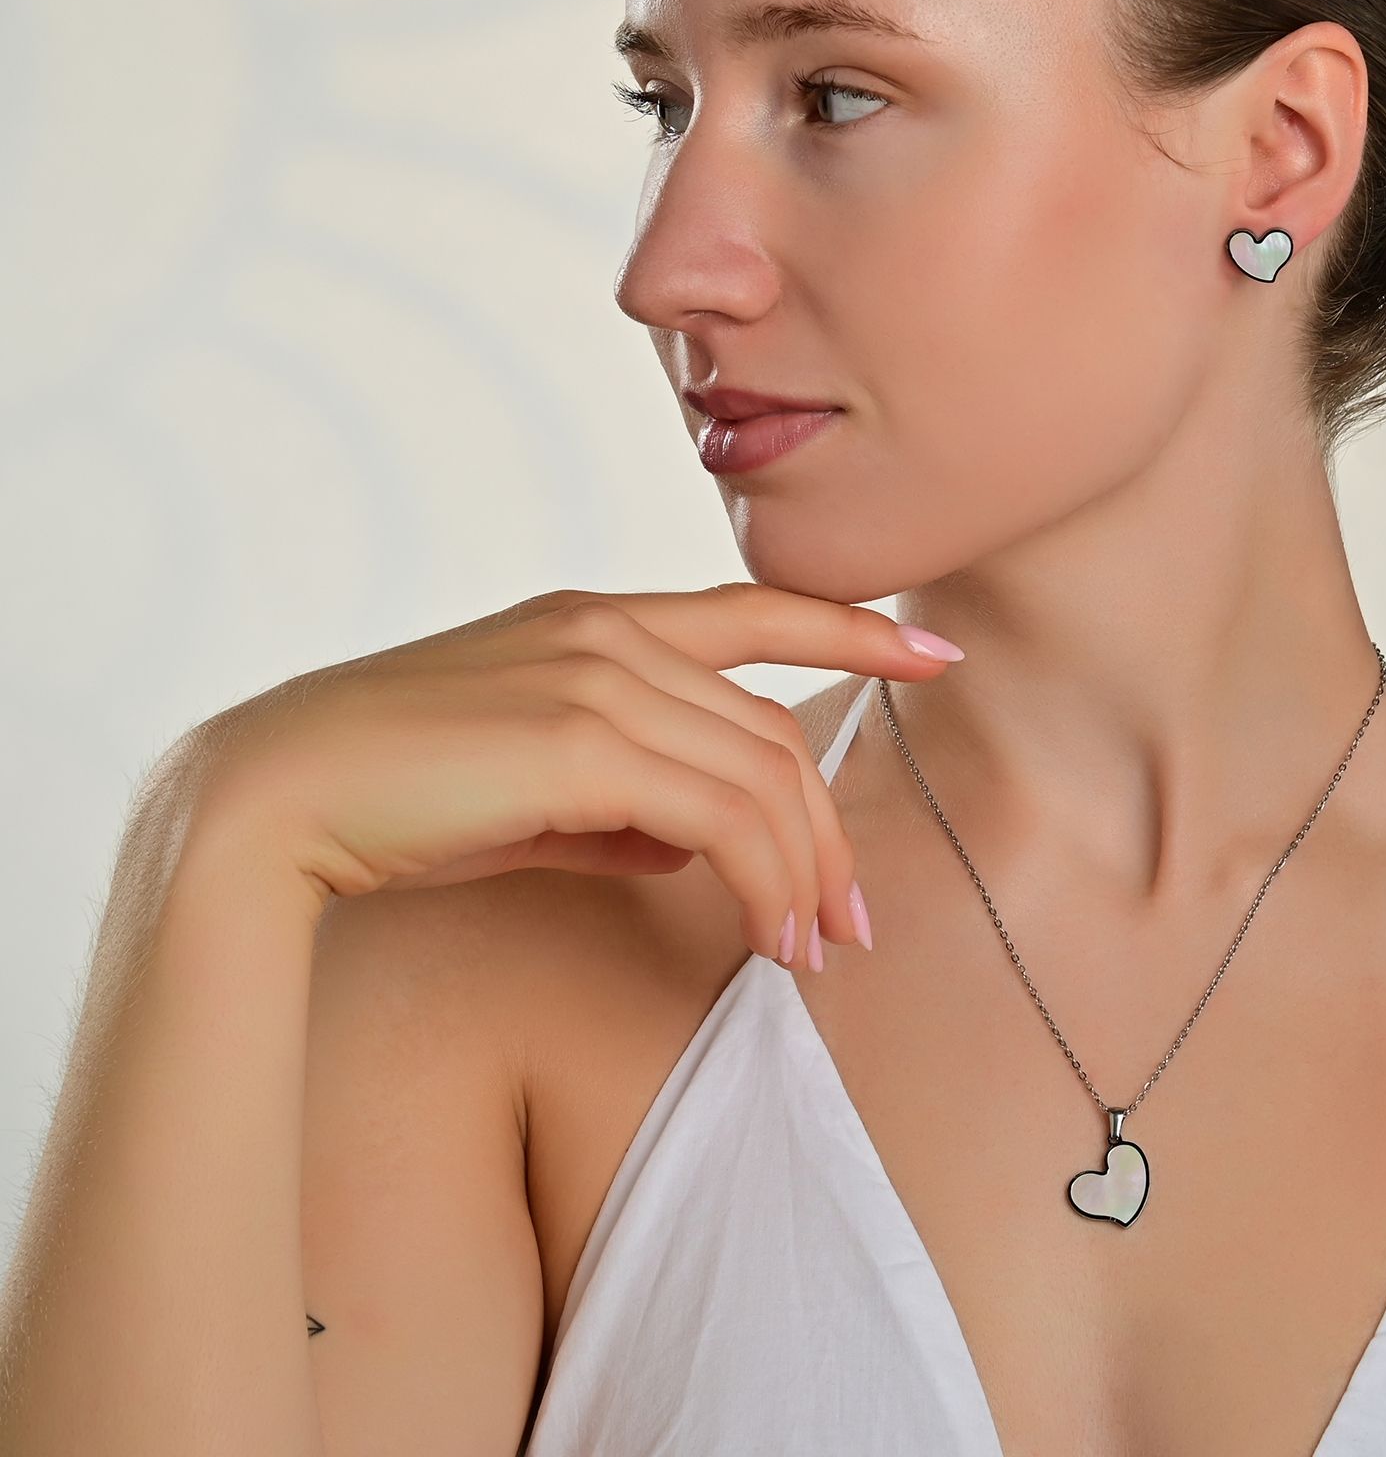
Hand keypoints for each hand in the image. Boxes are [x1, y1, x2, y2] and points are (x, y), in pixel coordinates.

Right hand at [174, 582, 961, 959]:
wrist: (277, 798)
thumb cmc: (395, 796)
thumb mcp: (527, 790)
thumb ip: (617, 804)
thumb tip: (693, 845)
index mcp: (597, 619)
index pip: (756, 609)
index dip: (855, 626)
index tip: (934, 651)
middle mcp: (609, 631)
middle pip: (771, 730)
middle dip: (827, 831)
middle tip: (851, 921)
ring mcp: (596, 678)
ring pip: (760, 775)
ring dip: (805, 872)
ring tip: (816, 951)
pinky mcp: (579, 740)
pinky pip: (720, 815)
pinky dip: (765, 882)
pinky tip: (772, 940)